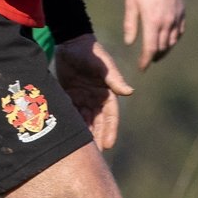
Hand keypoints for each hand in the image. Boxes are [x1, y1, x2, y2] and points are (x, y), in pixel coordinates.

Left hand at [54, 35, 134, 150]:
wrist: (71, 42)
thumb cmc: (92, 53)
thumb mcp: (104, 66)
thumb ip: (114, 79)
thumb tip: (129, 92)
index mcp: (108, 93)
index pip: (111, 116)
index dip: (110, 131)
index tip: (108, 145)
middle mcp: (96, 98)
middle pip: (98, 122)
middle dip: (97, 137)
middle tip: (94, 155)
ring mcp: (83, 98)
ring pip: (84, 120)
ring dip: (83, 133)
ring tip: (80, 150)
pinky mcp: (70, 95)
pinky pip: (71, 113)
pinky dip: (71, 123)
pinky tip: (67, 134)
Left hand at [122, 0, 186, 69]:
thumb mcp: (131, 4)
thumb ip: (130, 24)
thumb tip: (130, 43)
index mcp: (152, 21)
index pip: (150, 49)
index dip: (146, 61)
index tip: (142, 67)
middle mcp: (166, 22)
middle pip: (162, 48)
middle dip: (154, 56)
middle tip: (147, 60)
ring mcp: (176, 17)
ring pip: (172, 41)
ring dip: (164, 49)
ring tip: (157, 52)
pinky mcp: (182, 12)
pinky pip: (180, 32)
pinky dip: (173, 39)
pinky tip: (168, 40)